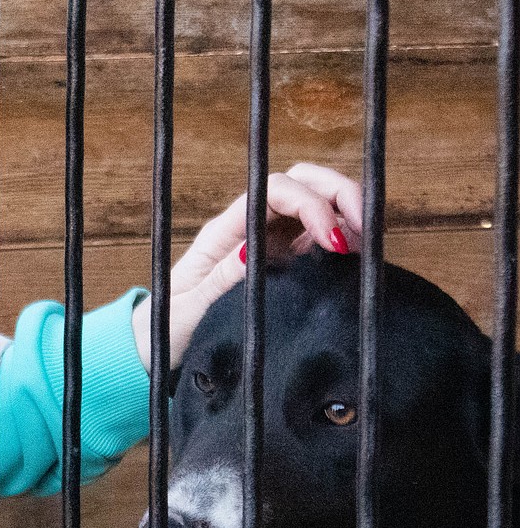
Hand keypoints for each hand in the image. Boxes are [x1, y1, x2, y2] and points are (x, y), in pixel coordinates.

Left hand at [130, 163, 362, 371]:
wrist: (158, 344)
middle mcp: (250, 227)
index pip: (274, 191)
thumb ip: (220, 280)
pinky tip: (357, 257)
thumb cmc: (169, 324)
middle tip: (368, 228)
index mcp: (225, 230)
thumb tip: (251, 253)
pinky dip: (343, 237)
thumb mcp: (190, 307)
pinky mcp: (283, 261)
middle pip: (301, 183)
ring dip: (346, 213)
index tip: (334, 238)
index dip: (310, 202)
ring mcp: (269, 241)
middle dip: (339, 193)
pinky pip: (318, 236)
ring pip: (315, 203)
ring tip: (367, 245)